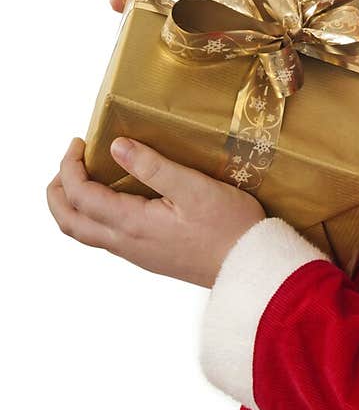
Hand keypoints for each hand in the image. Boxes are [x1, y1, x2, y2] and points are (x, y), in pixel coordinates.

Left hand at [46, 136, 266, 288]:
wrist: (250, 267)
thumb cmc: (230, 226)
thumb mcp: (195, 188)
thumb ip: (153, 166)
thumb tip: (116, 146)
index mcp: (132, 223)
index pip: (79, 195)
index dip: (69, 167)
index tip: (80, 142)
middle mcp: (126, 243)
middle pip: (69, 222)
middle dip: (57, 191)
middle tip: (70, 161)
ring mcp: (136, 253)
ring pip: (85, 233)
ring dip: (72, 205)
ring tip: (84, 178)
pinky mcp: (149, 257)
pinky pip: (105, 238)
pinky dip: (93, 215)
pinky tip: (115, 199)